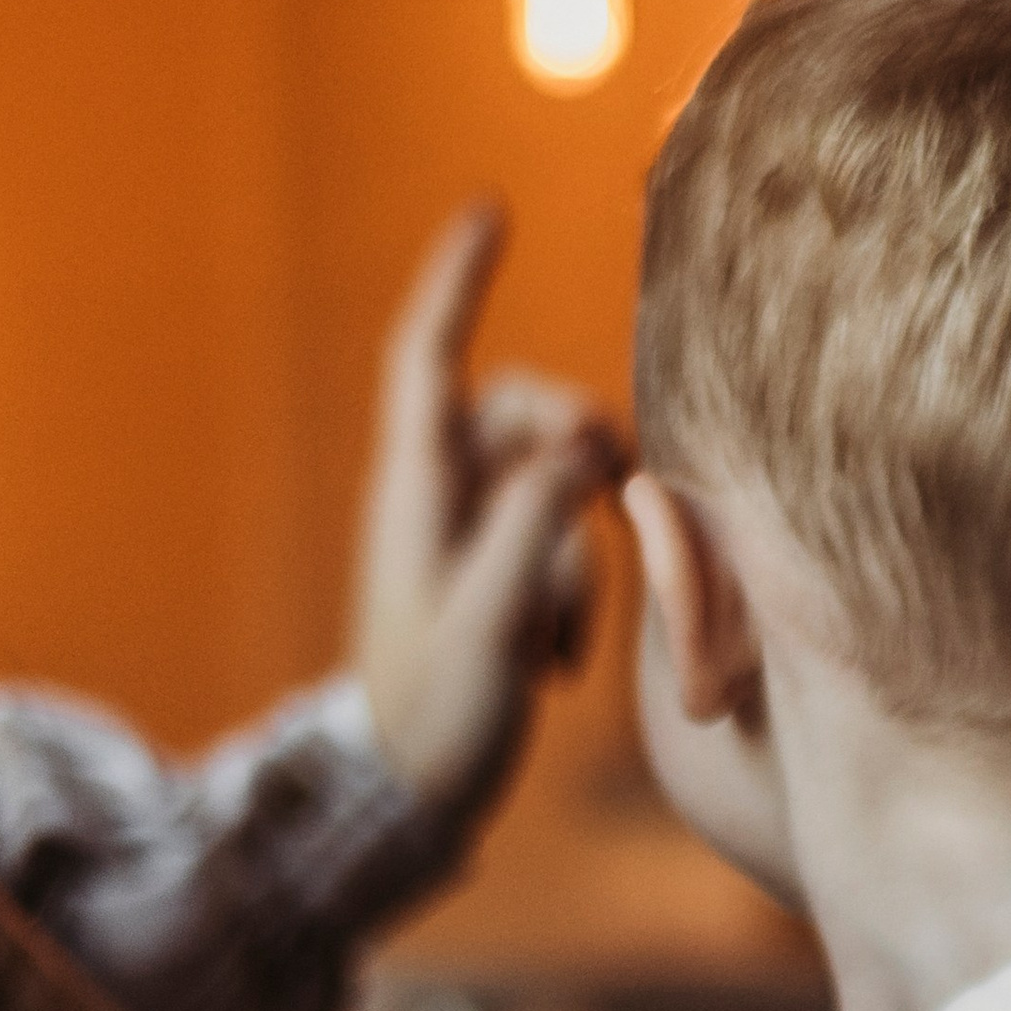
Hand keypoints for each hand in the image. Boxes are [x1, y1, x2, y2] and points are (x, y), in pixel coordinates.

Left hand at [353, 201, 626, 814]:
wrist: (405, 801)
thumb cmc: (433, 715)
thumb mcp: (488, 622)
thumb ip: (532, 527)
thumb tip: (584, 447)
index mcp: (414, 489)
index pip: (427, 355)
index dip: (457, 280)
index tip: (488, 209)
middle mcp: (437, 496)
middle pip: (527, 414)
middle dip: (575, 460)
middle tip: (605, 520)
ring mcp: (466, 536)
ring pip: (559, 483)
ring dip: (577, 557)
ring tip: (550, 647)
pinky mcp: (493, 575)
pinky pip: (561, 544)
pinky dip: (573, 593)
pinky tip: (554, 667)